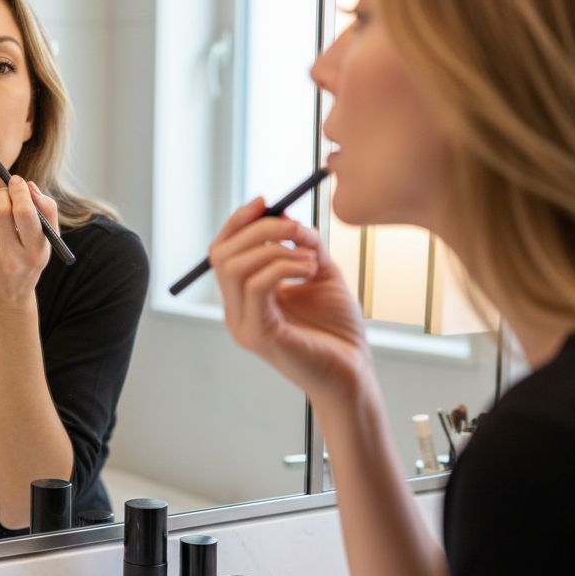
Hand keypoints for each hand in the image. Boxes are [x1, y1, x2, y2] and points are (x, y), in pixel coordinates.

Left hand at [0, 176, 54, 310]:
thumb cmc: (29, 261)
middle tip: (7, 193)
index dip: (19, 192)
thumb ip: (46, 210)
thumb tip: (28, 185)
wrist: (6, 299)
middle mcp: (12, 259)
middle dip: (3, 195)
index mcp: (35, 253)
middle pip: (0, 211)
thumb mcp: (46, 242)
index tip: (18, 182)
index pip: (25, 213)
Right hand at [208, 197, 370, 404]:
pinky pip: (257, 285)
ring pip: (235, 266)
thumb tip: (286, 216)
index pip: (222, 251)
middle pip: (221, 254)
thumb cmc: (337, 330)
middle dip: (256, 229)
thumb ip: (302, 245)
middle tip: (294, 227)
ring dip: (275, 248)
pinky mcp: (258, 335)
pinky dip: (284, 266)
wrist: (353, 374)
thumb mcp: (319, 274)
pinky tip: (310, 271)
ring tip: (311, 258)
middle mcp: (235, 311)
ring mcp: (243, 324)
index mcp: (244, 298)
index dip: (238, 222)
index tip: (266, 201)